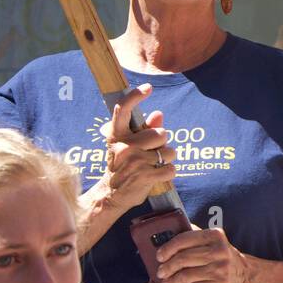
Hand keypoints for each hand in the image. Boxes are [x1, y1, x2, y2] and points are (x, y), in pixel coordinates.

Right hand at [99, 84, 175, 212]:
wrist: (111, 195)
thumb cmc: (124, 165)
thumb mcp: (129, 144)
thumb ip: (145, 129)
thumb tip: (159, 114)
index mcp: (116, 135)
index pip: (123, 109)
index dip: (135, 96)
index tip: (148, 87)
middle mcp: (123, 146)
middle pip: (161, 133)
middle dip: (162, 143)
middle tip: (150, 153)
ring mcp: (133, 161)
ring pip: (169, 152)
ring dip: (166, 159)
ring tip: (152, 165)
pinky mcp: (144, 176)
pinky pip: (171, 168)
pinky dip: (168, 173)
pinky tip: (155, 176)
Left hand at [155, 225, 249, 282]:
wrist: (247, 276)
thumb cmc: (224, 258)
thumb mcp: (215, 242)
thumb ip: (196, 236)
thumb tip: (170, 236)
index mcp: (215, 235)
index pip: (185, 239)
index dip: (168, 248)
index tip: (160, 256)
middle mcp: (219, 251)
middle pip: (183, 259)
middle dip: (167, 267)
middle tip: (161, 272)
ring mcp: (220, 269)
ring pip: (186, 276)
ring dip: (172, 282)